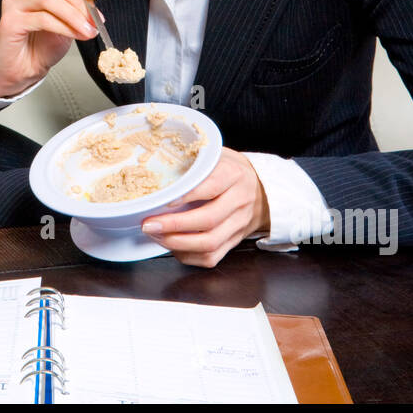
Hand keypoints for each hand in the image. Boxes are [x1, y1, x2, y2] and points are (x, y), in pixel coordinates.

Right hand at [0, 0, 106, 97]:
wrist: (25, 70)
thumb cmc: (43, 45)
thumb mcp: (71, 19)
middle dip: (81, 3)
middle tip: (95, 21)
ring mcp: (13, 2)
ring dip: (75, 16)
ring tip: (88, 31)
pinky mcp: (10, 20)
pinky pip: (42, 18)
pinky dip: (64, 27)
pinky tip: (74, 35)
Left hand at [139, 148, 269, 267]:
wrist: (264, 188)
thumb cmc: (230, 170)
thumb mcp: (217, 156)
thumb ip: (194, 163)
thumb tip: (161, 174)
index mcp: (233, 175)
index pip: (211, 186)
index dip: (186, 195)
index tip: (164, 200)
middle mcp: (239, 200)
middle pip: (208, 219)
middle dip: (174, 225)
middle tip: (149, 224)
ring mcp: (238, 224)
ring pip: (210, 242)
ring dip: (178, 244)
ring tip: (156, 237)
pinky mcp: (235, 241)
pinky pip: (212, 257)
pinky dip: (189, 256)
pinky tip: (173, 248)